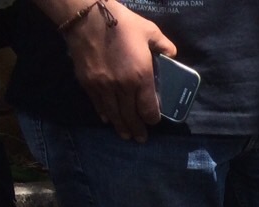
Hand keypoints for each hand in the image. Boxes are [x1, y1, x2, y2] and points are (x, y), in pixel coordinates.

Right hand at [62, 0, 175, 140]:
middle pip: (131, 117)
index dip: (152, 118)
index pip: (149, 109)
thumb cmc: (120, 23)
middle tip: (140, 137)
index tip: (153, 120)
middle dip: (137, 129)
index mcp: (141, 76)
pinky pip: (98, 105)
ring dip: (121, 127)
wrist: (85, 16)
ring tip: (126, 135)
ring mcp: (103, 87)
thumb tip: (172, 55)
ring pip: (114, 114)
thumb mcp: (149, 31)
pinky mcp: (87, 83)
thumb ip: (164, 45)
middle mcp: (122, 87)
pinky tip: (108, 120)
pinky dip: (104, 113)